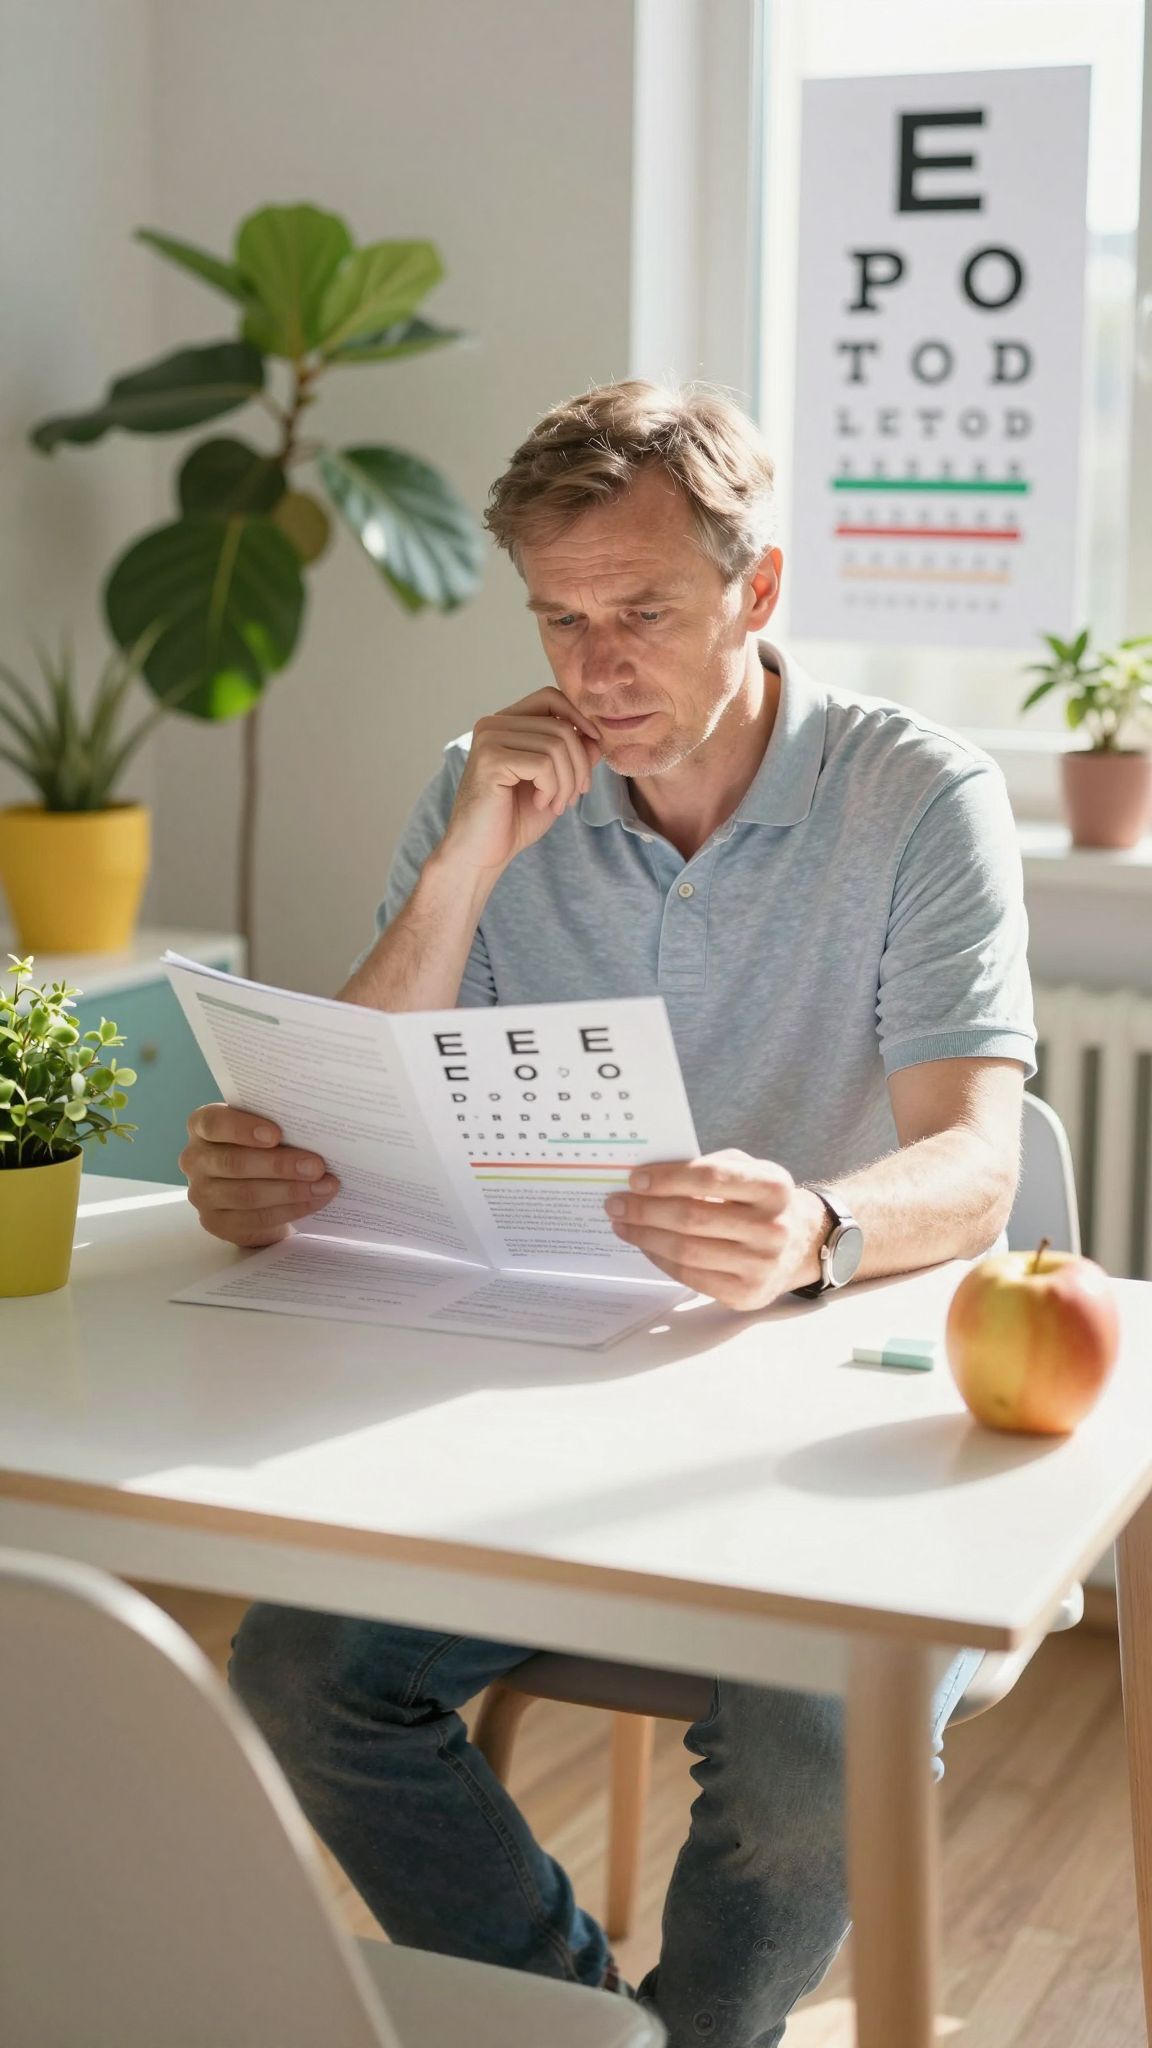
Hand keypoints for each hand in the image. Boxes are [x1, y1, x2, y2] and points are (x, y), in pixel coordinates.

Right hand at [179, 1105, 340, 1247]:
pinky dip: (291, 1209)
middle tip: (316, 1166)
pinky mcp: (216, 1222)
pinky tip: (315, 1200)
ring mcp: (201, 1194)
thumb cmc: (260, 1147)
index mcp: (201, 1126)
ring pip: (247, 1195)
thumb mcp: (262, 1129)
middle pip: (234, 1163)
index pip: (213, 1124)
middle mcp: (195, 1159)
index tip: (277, 1134)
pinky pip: (255, 1218)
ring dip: (291, 1191)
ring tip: (324, 1185)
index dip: (243, 1129)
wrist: (253, 1187)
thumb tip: (315, 1130)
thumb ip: (276, 1124)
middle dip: (279, 1165)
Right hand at [441, 687, 601, 874]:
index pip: (550, 697)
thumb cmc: (514, 820)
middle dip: (579, 765)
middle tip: (574, 796)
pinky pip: (543, 764)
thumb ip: (573, 756)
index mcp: (505, 723)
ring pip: (556, 745)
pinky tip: (541, 804)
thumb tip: (595, 736)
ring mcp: (489, 739)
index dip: (579, 717)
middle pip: (560, 726)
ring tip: (557, 805)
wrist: (480, 855)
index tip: (595, 746)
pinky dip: (552, 789)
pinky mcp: (489, 760)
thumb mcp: (554, 783)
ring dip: (567, 782)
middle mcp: (493, 725)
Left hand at [604, 1149, 825, 1309]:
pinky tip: (645, 1245)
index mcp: (774, 1187)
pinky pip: (690, 1276)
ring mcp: (761, 1265)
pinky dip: (660, 1259)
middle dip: (645, 1210)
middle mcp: (773, 1228)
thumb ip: (708, 1168)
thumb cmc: (760, 1201)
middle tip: (615, 1204)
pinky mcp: (747, 1294)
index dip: (668, 1178)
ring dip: (645, 1236)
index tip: (635, 1180)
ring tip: (622, 1225)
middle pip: (693, 1218)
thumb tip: (648, 1179)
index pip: (712, 1178)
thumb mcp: (748, 1170)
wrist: (800, 1245)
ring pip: (687, 1250)